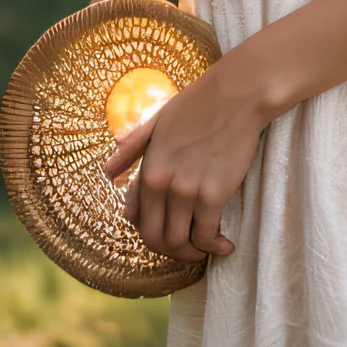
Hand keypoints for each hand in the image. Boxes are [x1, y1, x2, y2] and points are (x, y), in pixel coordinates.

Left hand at [105, 51, 272, 261]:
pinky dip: (214, 246)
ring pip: (179, 242)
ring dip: (192, 253)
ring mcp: (186, 191)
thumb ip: (133, 148)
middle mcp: (160, 183)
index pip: (137, 219)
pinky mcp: (213, 195)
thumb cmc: (199, 103)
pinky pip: (206, 235)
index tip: (170, 228)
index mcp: (147, 167)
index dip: (152, 230)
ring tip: (206, 247)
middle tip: (188, 247)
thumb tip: (108, 172)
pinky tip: (225, 244)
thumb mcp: (158, 120)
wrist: (238, 93)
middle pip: (155, 238)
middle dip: (170, 250)